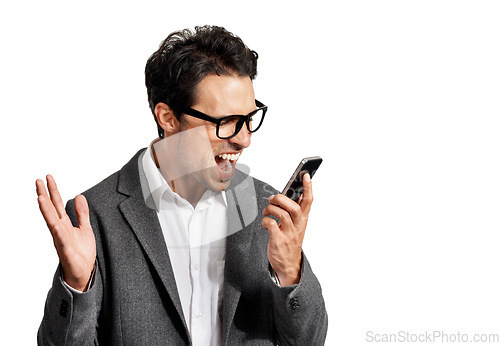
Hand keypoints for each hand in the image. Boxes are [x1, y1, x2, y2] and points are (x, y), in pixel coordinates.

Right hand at [36, 175, 95, 290]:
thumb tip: (79, 196)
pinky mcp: (66, 251)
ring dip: (46, 210)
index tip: (48, 177)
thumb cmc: (81, 252)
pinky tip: (55, 224)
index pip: (57, 204)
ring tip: (40, 197)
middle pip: (51, 210)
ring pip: (52, 222)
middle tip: (37, 180)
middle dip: (44, 195)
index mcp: (64, 224)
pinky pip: (61, 240)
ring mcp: (61, 240)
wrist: (83, 272)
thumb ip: (81, 213)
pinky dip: (58, 232)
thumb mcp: (85, 228)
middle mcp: (60, 230)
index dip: (53, 191)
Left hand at [262, 173, 312, 285]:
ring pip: (282, 214)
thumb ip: (293, 210)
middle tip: (273, 198)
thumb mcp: (296, 225)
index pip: (308, 201)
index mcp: (303, 220)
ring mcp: (289, 234)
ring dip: (271, 209)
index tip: (306, 175)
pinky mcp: (278, 240)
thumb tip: (285, 194)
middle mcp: (298, 226)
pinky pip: (272, 225)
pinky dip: (266, 221)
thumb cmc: (290, 242)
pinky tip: (265, 223)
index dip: (308, 187)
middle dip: (282, 199)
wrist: (288, 265)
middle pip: (295, 207)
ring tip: (267, 211)